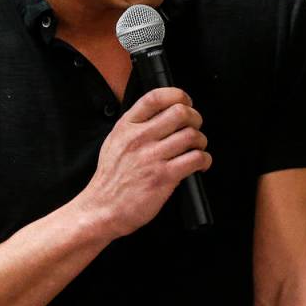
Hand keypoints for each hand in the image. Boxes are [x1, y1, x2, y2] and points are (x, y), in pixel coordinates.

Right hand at [80, 87, 210, 237]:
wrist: (102, 209)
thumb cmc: (110, 180)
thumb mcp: (115, 142)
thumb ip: (136, 126)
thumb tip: (163, 115)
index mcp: (127, 126)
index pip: (156, 97)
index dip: (177, 95)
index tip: (185, 102)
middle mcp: (139, 138)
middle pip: (180, 113)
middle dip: (195, 119)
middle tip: (194, 128)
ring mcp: (152, 157)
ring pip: (191, 135)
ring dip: (201, 141)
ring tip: (197, 149)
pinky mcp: (164, 177)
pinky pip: (196, 159)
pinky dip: (204, 160)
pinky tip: (200, 164)